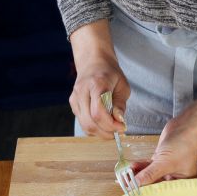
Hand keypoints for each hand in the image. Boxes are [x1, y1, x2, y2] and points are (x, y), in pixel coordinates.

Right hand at [69, 20, 129, 138]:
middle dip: (106, 132)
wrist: (94, 62)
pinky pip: (83, 123)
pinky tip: (103, 125)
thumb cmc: (111, 74)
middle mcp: (82, 91)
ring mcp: (75, 98)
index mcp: (96, 84)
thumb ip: (121, 104)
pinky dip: (94, 128)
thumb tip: (119, 120)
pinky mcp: (73, 104)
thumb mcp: (123, 86)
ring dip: (100, 132)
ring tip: (112, 129)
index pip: (98, 112)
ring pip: (85, 125)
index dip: (111, 124)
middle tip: (118, 131)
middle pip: (90, 122)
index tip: (122, 127)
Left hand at [134, 82, 196, 185]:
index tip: (133, 194)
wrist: (187, 124)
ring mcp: (167, 166)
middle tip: (126, 184)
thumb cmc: (184, 144)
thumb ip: (150, 174)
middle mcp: (175, 175)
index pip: (162, 191)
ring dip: (138, 173)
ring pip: (150, 173)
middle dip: (141, 183)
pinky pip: (149, 165)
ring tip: (125, 176)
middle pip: (155, 183)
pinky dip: (141, 166)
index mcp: (181, 182)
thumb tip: (136, 184)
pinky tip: (131, 167)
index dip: (147, 193)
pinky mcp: (162, 158)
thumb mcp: (165, 163)